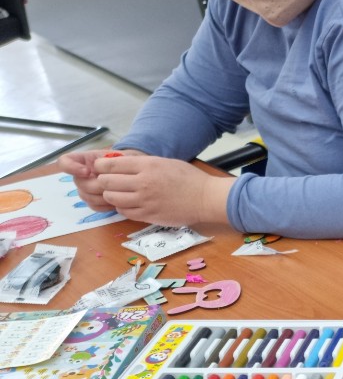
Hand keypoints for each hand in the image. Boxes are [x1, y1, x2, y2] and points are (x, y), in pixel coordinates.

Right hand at [59, 149, 140, 210]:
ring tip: (117, 192)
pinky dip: (105, 205)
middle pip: (78, 183)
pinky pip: (94, 206)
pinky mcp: (95, 201)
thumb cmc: (127, 161)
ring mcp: (87, 188)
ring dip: (102, 195)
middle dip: (96, 185)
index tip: (87, 171)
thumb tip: (95, 169)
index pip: (64, 162)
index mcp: (84, 160)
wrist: (137, 173)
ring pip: (85, 196)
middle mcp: (82, 175)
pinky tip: (116, 201)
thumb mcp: (119, 154)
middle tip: (112, 185)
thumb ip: (108, 159)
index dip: (71, 167)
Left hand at [95, 154, 234, 227]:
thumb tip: (120, 165)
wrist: (206, 199)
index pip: (110, 165)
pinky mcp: (148, 216)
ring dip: (112, 196)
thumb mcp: (165, 162)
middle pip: (106, 182)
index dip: (100, 166)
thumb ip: (142, 164)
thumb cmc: (189, 179)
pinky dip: (123, 208)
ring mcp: (144, 201)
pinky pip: (124, 212)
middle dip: (104, 182)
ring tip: (120, 194)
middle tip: (110, 182)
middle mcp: (143, 183)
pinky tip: (131, 204)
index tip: (101, 168)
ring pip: (112, 198)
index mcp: (147, 166)